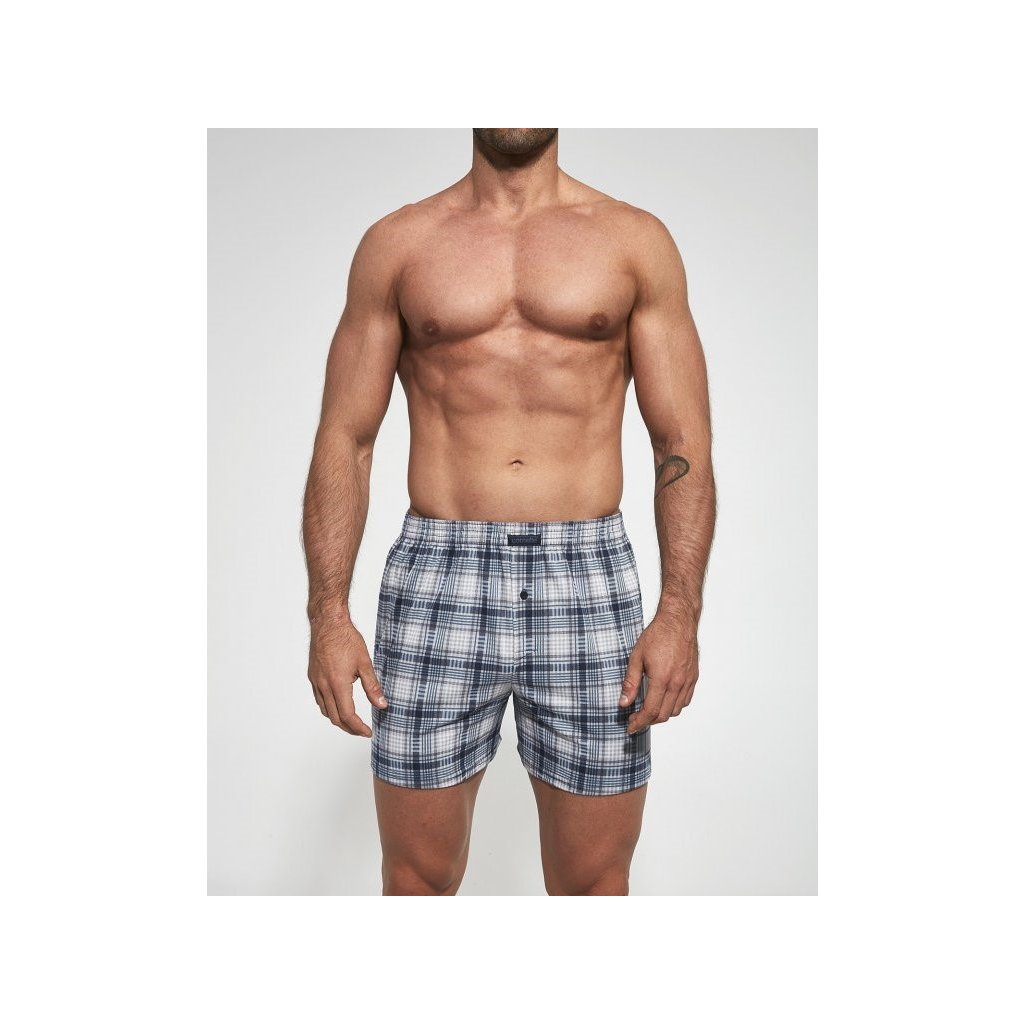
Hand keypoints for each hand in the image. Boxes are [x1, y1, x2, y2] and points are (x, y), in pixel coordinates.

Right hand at [307, 621, 386, 735]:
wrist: (328, 623)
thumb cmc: (346, 639)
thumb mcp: (365, 663)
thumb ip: (373, 686)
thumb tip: (382, 705)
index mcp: (337, 684)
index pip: (347, 715)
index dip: (358, 727)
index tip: (367, 732)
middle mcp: (324, 685)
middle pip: (334, 717)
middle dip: (349, 728)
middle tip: (361, 731)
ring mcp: (316, 681)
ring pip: (325, 710)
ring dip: (337, 719)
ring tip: (351, 722)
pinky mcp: (313, 676)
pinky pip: (319, 699)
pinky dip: (328, 708)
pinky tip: (337, 705)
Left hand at [619, 612, 698, 733]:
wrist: (678, 621)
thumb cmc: (658, 635)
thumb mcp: (636, 657)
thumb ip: (630, 683)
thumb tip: (623, 703)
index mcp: (662, 678)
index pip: (651, 711)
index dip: (639, 723)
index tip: (630, 727)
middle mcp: (677, 683)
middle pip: (663, 715)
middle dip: (648, 721)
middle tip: (636, 718)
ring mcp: (687, 681)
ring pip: (675, 710)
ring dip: (662, 714)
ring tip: (649, 709)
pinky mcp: (693, 677)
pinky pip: (685, 700)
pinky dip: (674, 705)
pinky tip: (664, 699)